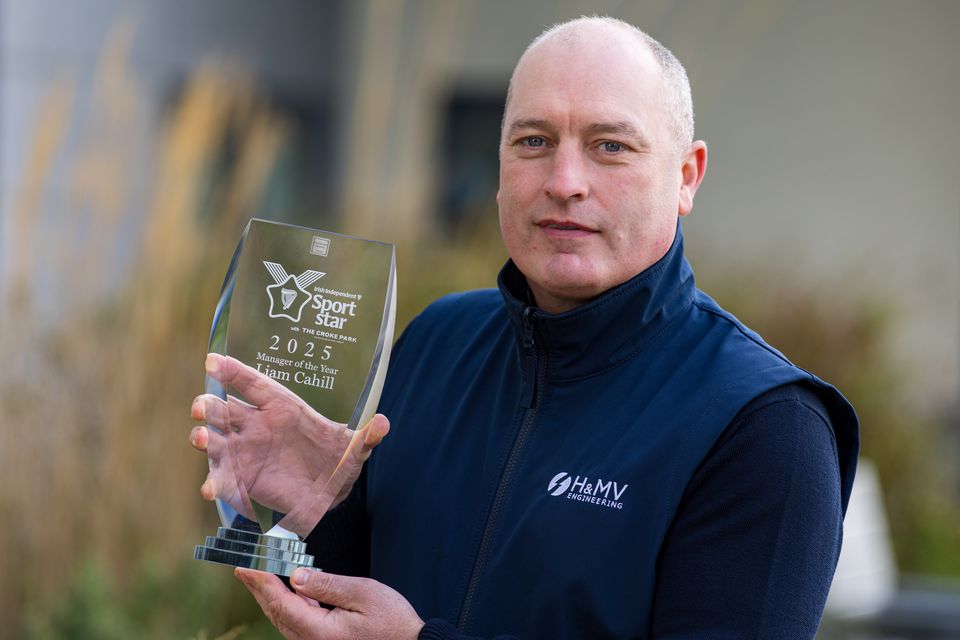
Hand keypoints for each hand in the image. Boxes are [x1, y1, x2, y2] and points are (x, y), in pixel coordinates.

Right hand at [190, 353, 388, 534]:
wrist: (328, 491)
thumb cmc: (336, 458)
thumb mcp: (355, 448)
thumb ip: (367, 436)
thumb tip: (384, 423)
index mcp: (281, 408)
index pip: (253, 384)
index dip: (234, 371)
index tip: (214, 361)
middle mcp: (255, 426)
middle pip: (224, 410)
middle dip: (209, 406)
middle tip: (202, 407)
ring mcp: (244, 453)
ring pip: (214, 441)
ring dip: (202, 438)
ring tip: (200, 438)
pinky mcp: (240, 482)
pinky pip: (221, 480)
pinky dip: (213, 484)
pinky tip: (210, 489)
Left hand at [236, 567, 423, 639]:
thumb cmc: (392, 622)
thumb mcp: (362, 594)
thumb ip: (327, 585)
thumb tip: (296, 576)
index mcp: (320, 631)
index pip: (281, 603)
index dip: (262, 582)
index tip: (247, 565)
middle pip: (277, 613)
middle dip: (258, 589)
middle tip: (243, 567)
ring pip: (284, 620)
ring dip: (269, 597)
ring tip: (257, 576)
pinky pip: (297, 623)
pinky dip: (286, 604)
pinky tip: (285, 590)